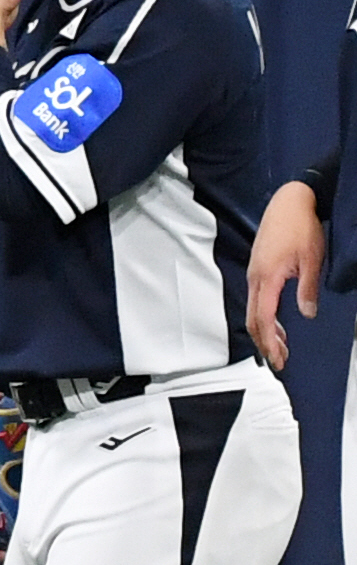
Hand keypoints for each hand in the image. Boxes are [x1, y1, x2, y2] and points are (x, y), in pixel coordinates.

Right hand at [246, 181, 324, 370]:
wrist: (289, 201)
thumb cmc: (301, 226)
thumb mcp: (311, 259)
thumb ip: (307, 289)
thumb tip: (306, 314)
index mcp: (267, 277)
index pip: (263, 318)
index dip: (269, 341)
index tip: (278, 358)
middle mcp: (255, 277)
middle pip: (253, 318)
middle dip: (265, 342)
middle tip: (279, 362)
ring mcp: (254, 272)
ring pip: (253, 310)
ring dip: (265, 331)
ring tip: (280, 348)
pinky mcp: (258, 268)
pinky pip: (256, 299)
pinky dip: (264, 316)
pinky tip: (276, 323)